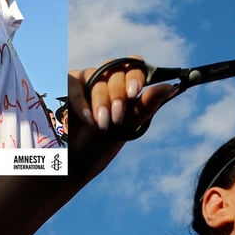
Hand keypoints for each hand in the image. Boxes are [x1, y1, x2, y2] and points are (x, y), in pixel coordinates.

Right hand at [65, 56, 176, 184]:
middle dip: (118, 95)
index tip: (134, 93)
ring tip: (101, 125)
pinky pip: (74, 83)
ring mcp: (84, 81)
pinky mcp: (62, 86)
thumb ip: (144, 105)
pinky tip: (86, 118)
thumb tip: (171, 87)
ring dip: (101, 101)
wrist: (67, 167)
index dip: (135, 76)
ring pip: (97, 77)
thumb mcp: (124, 128)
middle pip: (116, 70)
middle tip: (116, 118)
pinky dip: (80, 100)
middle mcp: (105, 81)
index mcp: (123, 88)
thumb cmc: (97, 148)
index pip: (134, 67)